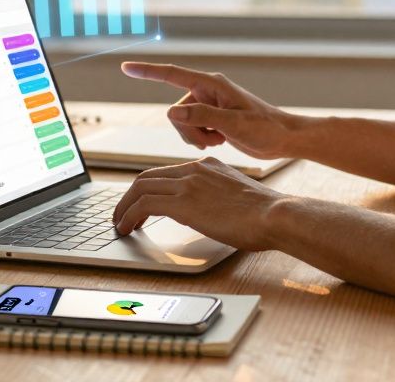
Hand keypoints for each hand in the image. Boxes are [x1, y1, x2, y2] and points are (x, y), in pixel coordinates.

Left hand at [111, 156, 286, 250]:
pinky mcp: (183, 202)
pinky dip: (130, 215)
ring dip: (125, 207)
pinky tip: (128, 228)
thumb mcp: (236, 194)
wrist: (274, 215)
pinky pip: (144, 204)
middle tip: (122, 214)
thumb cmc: (264, 213)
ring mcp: (188, 183)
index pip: (166, 172)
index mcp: (207, 165)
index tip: (141, 204)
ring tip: (120, 224)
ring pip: (140, 188)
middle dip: (129, 196)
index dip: (148, 188)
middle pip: (147, 177)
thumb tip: (208, 211)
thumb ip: (218, 195)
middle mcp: (194, 169)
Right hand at [120, 61, 304, 158]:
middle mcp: (208, 90)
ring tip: (218, 140)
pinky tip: (220, 141)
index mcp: (212, 84)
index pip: (173, 75)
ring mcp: (209, 104)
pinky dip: (200, 138)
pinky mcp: (212, 116)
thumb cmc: (266, 128)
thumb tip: (170, 112)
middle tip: (213, 140)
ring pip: (181, 122)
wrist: (284, 138)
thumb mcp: (234, 124)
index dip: (148, 72)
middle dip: (188, 129)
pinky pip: (191, 128)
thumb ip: (202, 117)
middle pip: (176, 110)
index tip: (126, 68)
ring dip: (195, 136)